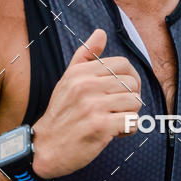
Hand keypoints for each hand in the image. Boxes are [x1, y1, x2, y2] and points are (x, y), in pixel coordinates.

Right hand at [32, 28, 141, 179]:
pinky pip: (132, 121)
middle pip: (132, 83)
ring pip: (135, 102)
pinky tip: (115, 133)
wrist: (45, 147)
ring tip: (113, 121)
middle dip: (130, 99)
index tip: (121, 92)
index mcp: (81, 73)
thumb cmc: (61, 114)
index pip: (123, 64)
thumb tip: (101, 33)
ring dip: (129, 115)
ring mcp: (93, 106)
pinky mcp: (100, 126)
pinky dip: (128, 129)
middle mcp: (86, 86)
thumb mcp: (68, 80)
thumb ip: (85, 56)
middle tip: (116, 110)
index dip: (129, 78)